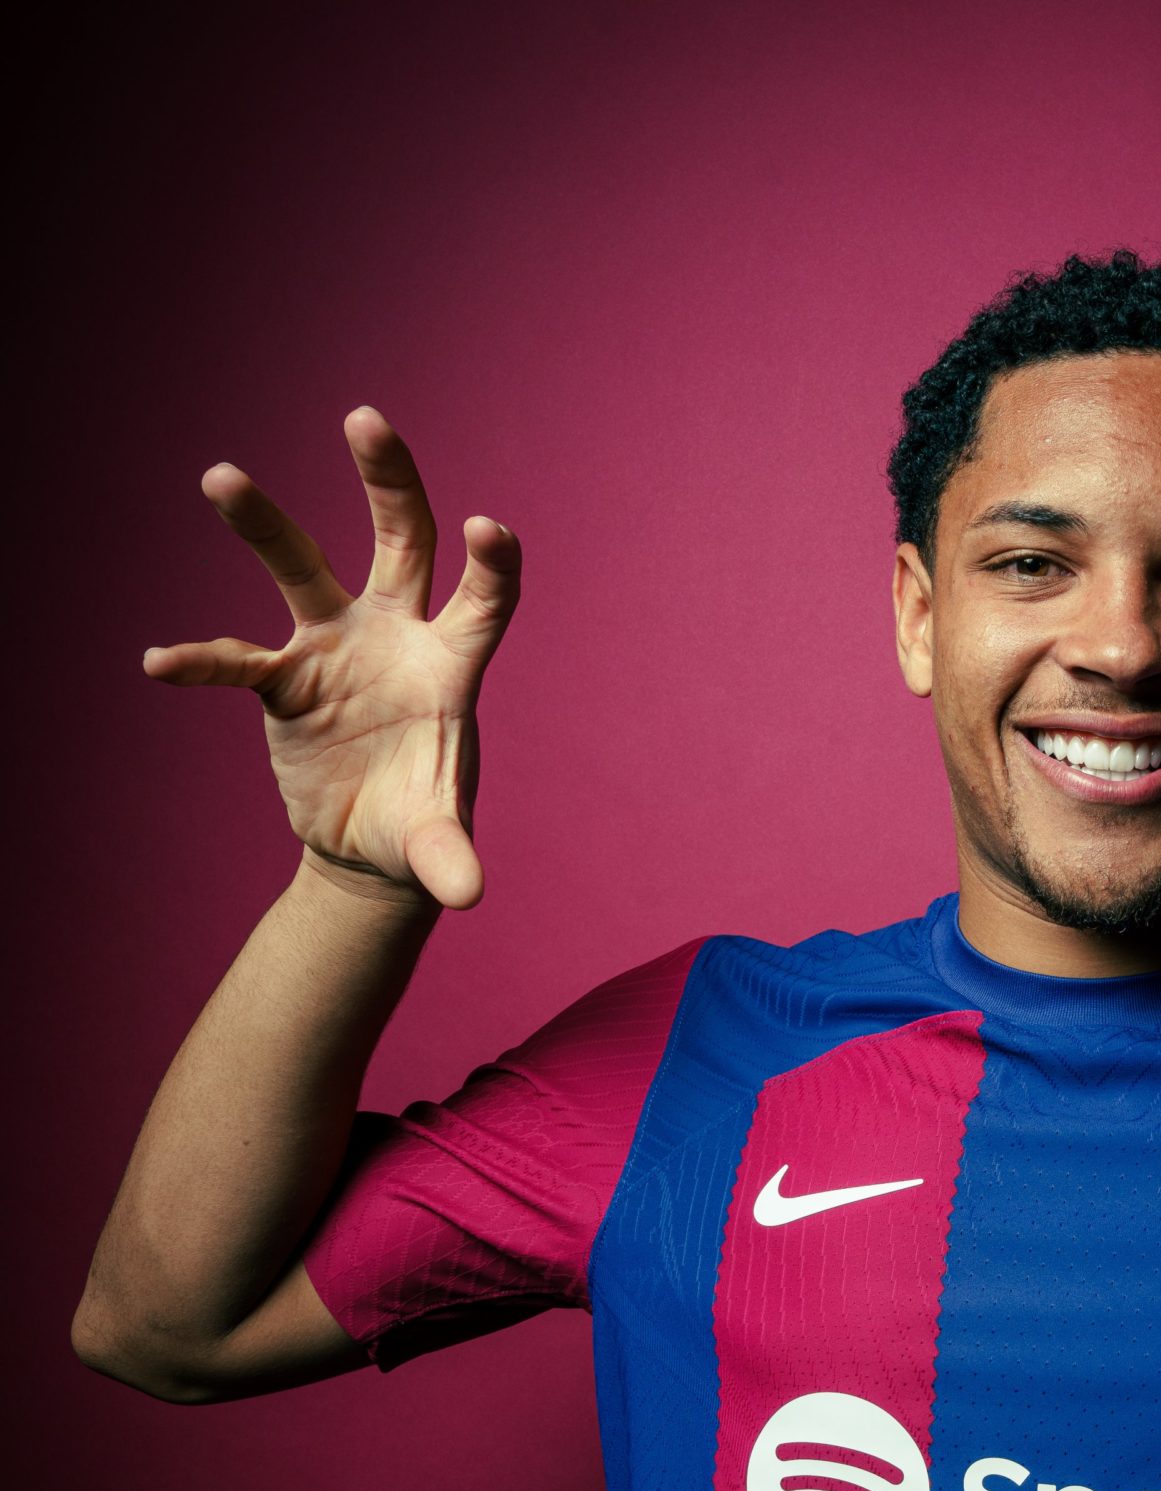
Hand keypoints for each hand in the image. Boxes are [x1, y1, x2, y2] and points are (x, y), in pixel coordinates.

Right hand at [143, 408, 520, 908]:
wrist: (372, 849)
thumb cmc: (421, 829)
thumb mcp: (437, 845)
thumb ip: (452, 859)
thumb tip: (467, 895)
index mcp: (452, 665)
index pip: (485, 599)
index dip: (491, 564)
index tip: (488, 527)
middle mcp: (396, 636)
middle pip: (401, 538)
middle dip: (387, 479)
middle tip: (364, 416)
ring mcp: (336, 647)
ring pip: (301, 566)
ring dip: (263, 522)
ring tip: (220, 477)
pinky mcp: (285, 679)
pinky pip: (237, 660)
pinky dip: (202, 662)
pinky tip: (159, 666)